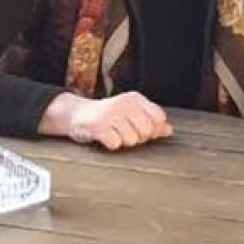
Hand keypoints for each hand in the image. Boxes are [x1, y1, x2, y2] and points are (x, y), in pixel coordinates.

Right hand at [38, 91, 172, 149]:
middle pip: (146, 131)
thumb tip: (169, 131)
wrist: (75, 113)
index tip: (143, 131)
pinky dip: (111, 145)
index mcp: (135, 98)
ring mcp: (110, 113)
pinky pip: (115, 144)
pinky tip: (105, 137)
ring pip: (132, 140)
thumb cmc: (107, 116)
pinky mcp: (97, 125)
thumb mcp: (130, 114)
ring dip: (124, 142)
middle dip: (139, 138)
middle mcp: (124, 103)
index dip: (154, 130)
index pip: (158, 118)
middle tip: (126, 133)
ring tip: (114, 134)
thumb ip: (150, 121)